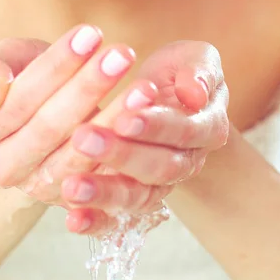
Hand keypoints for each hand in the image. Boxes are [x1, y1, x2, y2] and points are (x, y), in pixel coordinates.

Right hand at [0, 26, 158, 220]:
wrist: (38, 116)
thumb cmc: (21, 77)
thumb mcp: (4, 61)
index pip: (18, 97)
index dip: (57, 65)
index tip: (92, 33)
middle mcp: (0, 167)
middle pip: (48, 126)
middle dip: (89, 86)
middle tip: (124, 54)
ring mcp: (35, 186)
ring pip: (78, 153)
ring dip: (114, 117)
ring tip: (144, 86)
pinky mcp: (69, 198)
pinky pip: (99, 176)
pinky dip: (124, 147)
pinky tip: (147, 118)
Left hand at [54, 41, 229, 232]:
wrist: (171, 96)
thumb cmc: (180, 71)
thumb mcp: (195, 58)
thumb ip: (200, 71)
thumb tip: (195, 92)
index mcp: (207, 126)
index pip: (184, 131)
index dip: (155, 126)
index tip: (123, 117)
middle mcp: (187, 161)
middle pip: (159, 167)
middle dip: (121, 154)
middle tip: (83, 138)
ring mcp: (160, 183)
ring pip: (137, 195)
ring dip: (104, 192)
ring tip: (72, 186)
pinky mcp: (134, 195)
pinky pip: (118, 218)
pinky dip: (97, 221)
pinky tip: (72, 219)